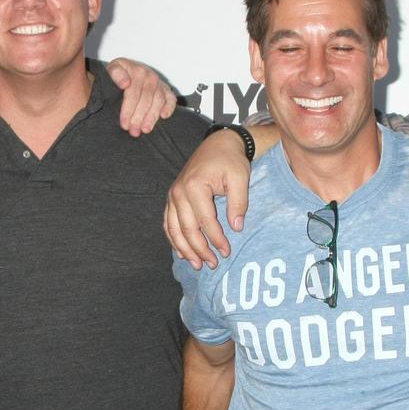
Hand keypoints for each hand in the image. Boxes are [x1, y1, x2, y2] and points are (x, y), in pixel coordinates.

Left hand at [107, 58, 175, 136]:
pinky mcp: (166, 89)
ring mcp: (159, 83)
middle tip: (133, 131)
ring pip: (158, 101)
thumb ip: (115, 73)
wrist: (129, 68)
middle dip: (139, 118)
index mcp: (136, 72)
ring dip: (152, 117)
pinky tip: (164, 116)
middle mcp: (149, 77)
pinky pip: (171, 98)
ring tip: (145, 129)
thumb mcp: (113, 68)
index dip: (128, 110)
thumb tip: (124, 83)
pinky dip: (169, 107)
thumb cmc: (120, 72)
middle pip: (145, 100)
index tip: (124, 124)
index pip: (133, 94)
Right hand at [165, 130, 250, 267]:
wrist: (217, 145)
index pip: (205, 221)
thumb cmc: (230, 160)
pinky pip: (168, 223)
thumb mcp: (240, 177)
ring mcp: (172, 195)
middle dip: (200, 250)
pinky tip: (182, 252)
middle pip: (187, 229)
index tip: (226, 252)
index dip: (216, 240)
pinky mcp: (172, 198)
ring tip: (197, 264)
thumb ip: (239, 202)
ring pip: (174, 229)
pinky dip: (174, 239)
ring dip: (184, 249)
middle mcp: (179, 192)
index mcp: (195, 186)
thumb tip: (236, 228)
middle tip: (213, 264)